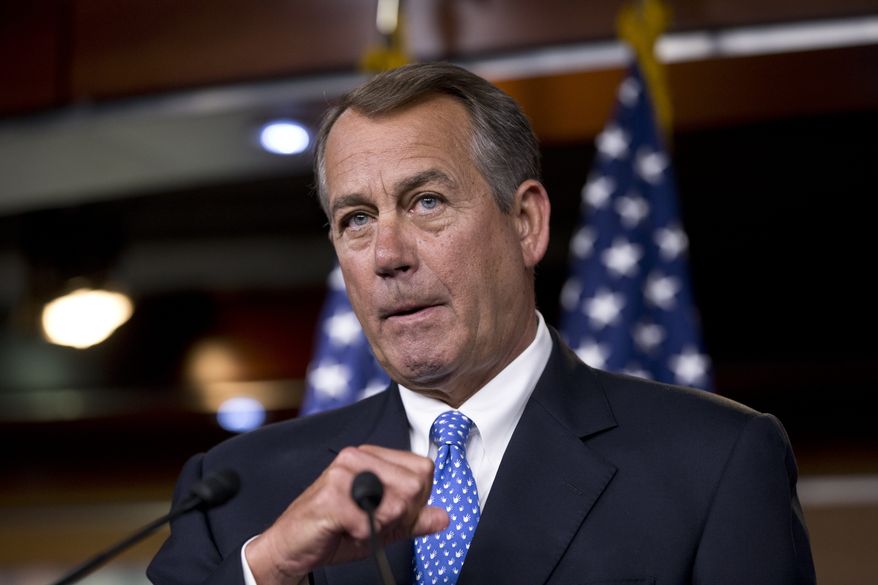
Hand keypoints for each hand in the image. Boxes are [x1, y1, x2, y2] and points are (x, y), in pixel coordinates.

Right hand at [246, 445, 447, 584]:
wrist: (291, 547)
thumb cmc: (333, 531)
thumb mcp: (382, 526)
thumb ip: (414, 520)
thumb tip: (444, 516)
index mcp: (372, 458)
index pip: (423, 469)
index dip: (418, 499)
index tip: (396, 513)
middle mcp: (357, 458)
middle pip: (415, 484)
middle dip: (401, 514)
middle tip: (374, 521)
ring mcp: (343, 473)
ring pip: (396, 502)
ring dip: (381, 524)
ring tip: (358, 524)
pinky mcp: (331, 495)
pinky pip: (370, 521)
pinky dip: (362, 535)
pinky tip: (345, 530)